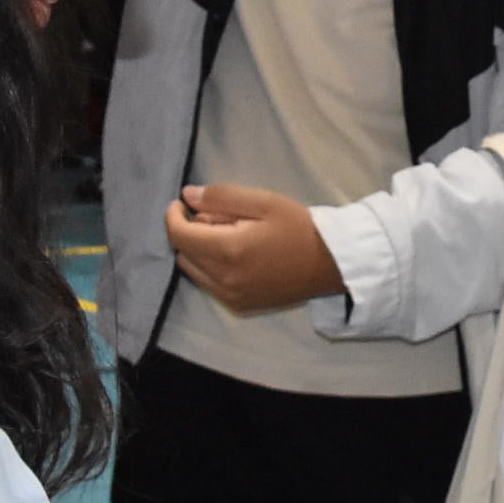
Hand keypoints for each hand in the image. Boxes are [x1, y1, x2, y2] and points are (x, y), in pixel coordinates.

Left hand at [166, 184, 342, 310]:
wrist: (330, 264)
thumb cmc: (299, 227)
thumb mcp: (264, 201)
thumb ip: (221, 197)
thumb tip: (187, 196)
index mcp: (228, 250)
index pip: (178, 234)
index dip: (173, 215)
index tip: (182, 203)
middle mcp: (223, 279)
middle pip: (183, 252)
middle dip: (188, 231)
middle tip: (216, 217)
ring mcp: (230, 296)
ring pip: (193, 270)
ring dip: (198, 250)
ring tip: (226, 236)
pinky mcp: (239, 305)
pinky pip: (209, 284)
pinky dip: (210, 268)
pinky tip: (235, 256)